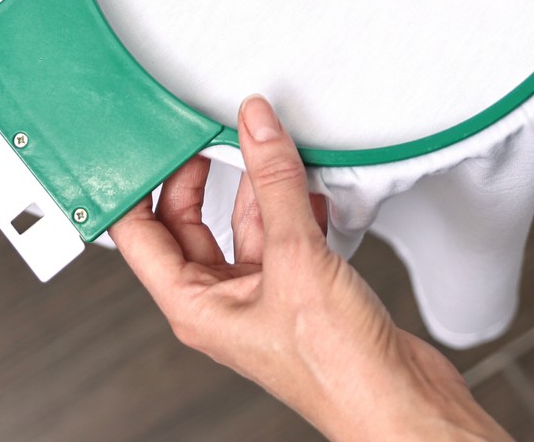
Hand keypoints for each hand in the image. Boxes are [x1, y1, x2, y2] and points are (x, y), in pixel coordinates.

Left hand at [109, 96, 510, 441]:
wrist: (398, 402)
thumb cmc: (337, 370)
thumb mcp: (296, 258)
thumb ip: (274, 186)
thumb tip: (255, 130)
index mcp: (194, 305)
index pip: (138, 235)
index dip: (134, 187)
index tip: (145, 143)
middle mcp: (221, 303)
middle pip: (188, 224)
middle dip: (199, 176)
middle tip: (207, 133)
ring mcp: (261, 297)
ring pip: (242, 225)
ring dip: (256, 187)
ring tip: (266, 145)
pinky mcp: (301, 292)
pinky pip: (283, 235)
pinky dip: (293, 206)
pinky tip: (309, 184)